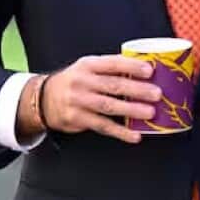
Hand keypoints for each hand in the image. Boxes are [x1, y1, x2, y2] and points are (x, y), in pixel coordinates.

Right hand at [17, 55, 160, 143]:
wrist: (43, 98)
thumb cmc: (75, 81)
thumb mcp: (88, 68)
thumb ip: (111, 68)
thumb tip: (145, 68)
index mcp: (89, 65)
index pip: (112, 63)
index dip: (131, 66)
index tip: (150, 70)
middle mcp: (83, 82)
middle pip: (113, 85)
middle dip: (137, 89)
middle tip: (157, 93)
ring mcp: (79, 101)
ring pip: (109, 106)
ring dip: (131, 109)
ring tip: (150, 112)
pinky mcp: (77, 119)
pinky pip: (102, 126)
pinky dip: (120, 132)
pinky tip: (135, 135)